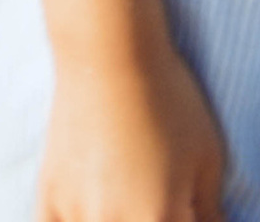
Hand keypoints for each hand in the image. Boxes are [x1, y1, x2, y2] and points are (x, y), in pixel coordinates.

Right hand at [40, 48, 227, 221]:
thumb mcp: (206, 155)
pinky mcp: (50, 202)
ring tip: (129, 201)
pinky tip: (89, 213)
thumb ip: (210, 208)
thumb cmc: (167, 100)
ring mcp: (77, 218)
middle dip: (155, 218)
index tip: (186, 210)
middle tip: (159, 203)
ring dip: (114, 221)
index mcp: (161, 220)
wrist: (111, 55)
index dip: (185, 220)